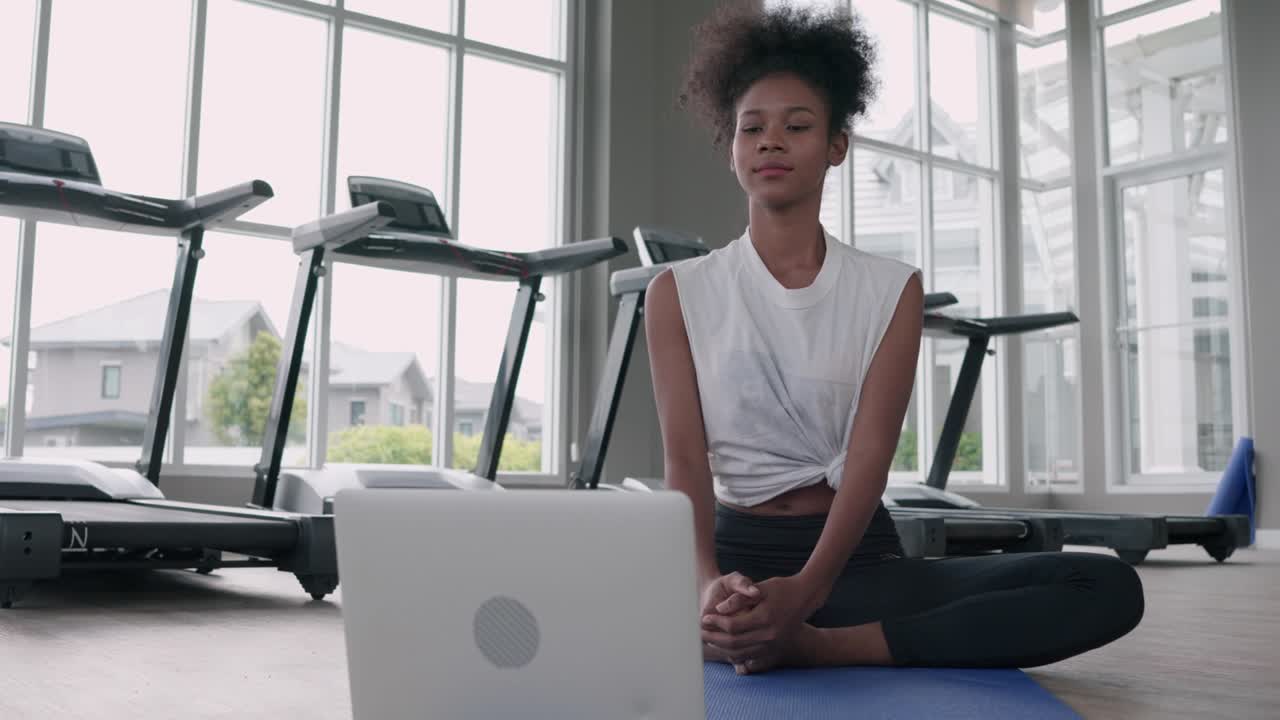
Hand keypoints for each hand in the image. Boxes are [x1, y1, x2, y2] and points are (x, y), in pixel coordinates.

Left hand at [700, 575, 822, 669]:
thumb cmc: (781, 588)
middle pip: (734, 642)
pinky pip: (751, 657)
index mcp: (765, 618)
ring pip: (741, 653)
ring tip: (709, 641)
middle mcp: (770, 634)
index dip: (715, 623)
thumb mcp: (760, 588)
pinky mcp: (775, 649)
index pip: (732, 626)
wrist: (806, 597)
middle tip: (701, 632)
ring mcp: (773, 644)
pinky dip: (736, 655)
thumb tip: (718, 609)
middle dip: (714, 638)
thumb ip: (738, 599)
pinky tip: (725, 648)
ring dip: (722, 649)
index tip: (705, 618)